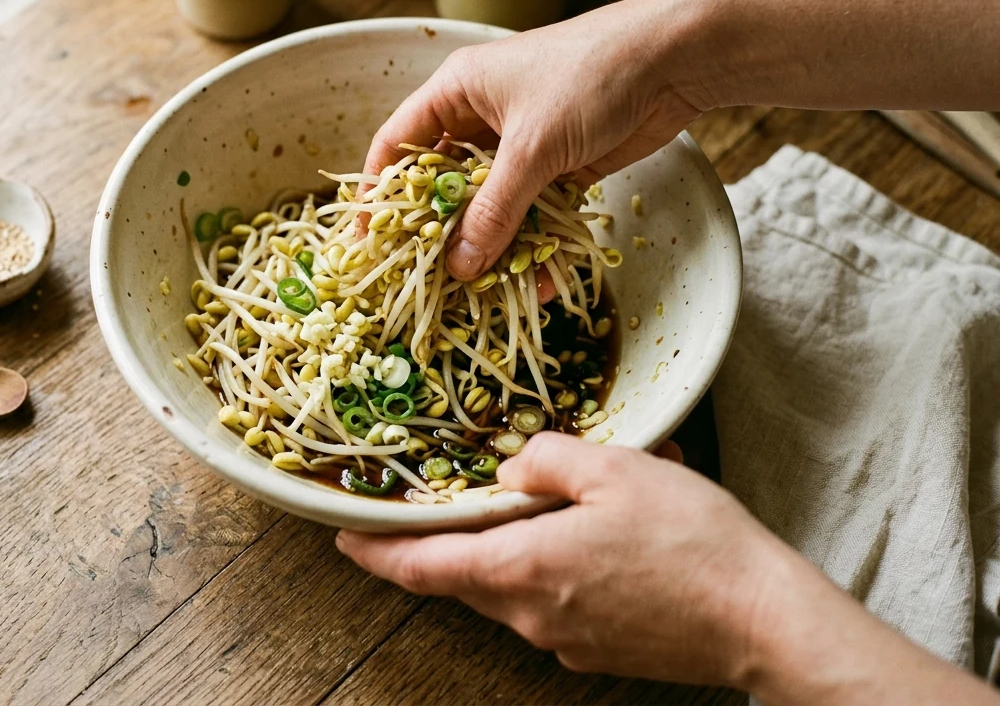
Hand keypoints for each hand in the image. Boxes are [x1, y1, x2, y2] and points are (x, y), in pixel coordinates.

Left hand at [336, 432, 786, 687]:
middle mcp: (531, 615)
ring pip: (508, 589)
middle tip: (444, 500)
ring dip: (505, 550)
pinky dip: (548, 567)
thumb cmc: (691, 540)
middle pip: (462, 578)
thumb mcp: (614, 468)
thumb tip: (513, 468)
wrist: (762, 618)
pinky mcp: (597, 648)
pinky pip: (550, 602)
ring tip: (539, 504)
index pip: (421, 567)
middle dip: (446, 541)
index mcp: (521, 569)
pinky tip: (592, 535)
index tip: (344, 535)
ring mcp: (564, 639)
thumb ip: (546, 458)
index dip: (376, 551)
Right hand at [364, 0, 714, 280]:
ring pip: (492, 205)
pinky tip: (540, 283)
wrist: (676, 59)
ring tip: (482, 294)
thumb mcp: (531, 148)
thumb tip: (460, 267)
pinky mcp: (561, 166)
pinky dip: (535, 245)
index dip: (378, 192)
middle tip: (426, 280)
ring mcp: (523, 144)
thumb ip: (494, 211)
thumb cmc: (590, 78)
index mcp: (458, 92)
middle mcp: (483, 117)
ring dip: (491, 247)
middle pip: (445, 184)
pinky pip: (535, 214)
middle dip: (439, 232)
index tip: (366, 241)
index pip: (398, 144)